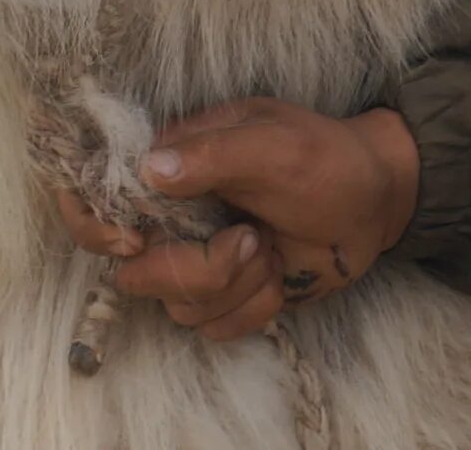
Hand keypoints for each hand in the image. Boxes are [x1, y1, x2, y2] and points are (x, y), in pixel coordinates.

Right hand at [55, 100, 420, 341]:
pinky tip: (279, 276)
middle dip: (195, 269)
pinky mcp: (224, 291)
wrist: (376, 202)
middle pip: (135, 269)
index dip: (98, 228)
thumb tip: (150, 168)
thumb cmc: (329, 159)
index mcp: (172, 163)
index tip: (140, 240)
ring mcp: (197, 255)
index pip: (94, 196)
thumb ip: (214, 153)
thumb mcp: (277, 144)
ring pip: (176, 304)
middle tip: (249, 241)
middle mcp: (172, 214)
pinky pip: (212, 326)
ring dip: (234, 287)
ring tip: (271, 250)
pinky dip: (253, 309)